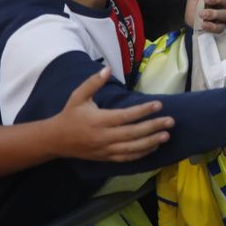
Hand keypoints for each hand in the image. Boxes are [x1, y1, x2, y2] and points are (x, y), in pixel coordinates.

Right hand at [48, 70, 173, 160]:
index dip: (143, 111)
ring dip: (151, 142)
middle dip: (153, 127)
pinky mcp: (106, 157)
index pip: (125, 116)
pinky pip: (126, 158)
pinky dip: (141, 153)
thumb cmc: (69, 115)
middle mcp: (103, 137)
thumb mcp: (78, 97)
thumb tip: (107, 68)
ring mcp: (105, 149)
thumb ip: (93, 83)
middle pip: (133, 133)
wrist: (55, 140)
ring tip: (166, 135)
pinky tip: (154, 147)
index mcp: (98, 120)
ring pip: (132, 148)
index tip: (159, 105)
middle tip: (170, 121)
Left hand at [185, 0, 225, 34]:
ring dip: (214, 13)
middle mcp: (225, 5)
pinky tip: (204, 24)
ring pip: (224, 14)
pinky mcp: (221, 28)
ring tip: (203, 14)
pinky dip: (212, 26)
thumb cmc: (196, 6)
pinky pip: (219, 28)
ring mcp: (224, 17)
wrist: (190, 22)